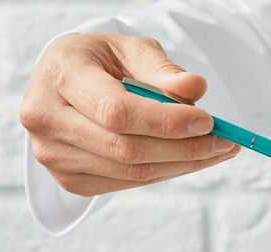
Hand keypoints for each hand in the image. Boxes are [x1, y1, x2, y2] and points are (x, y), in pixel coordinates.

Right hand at [20, 31, 239, 196]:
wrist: (63, 83)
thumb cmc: (100, 62)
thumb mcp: (131, 50)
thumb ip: (162, 69)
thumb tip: (197, 89)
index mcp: (60, 76)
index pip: (117, 111)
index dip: (166, 121)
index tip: (208, 121)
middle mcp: (46, 118)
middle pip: (126, 148)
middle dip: (184, 148)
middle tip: (224, 141)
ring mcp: (53, 155)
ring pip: (130, 172)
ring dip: (181, 165)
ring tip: (216, 150)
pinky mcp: (69, 180)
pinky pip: (126, 183)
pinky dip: (164, 172)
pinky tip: (187, 159)